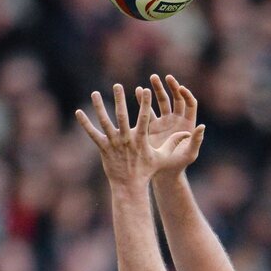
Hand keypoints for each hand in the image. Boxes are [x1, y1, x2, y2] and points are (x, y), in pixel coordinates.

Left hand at [75, 84, 203, 188]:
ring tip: (95, 93)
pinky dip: (85, 123)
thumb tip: (190, 133)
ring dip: (99, 106)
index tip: (145, 89)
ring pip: (105, 121)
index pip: (143, 117)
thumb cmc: (146, 171)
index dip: (144, 103)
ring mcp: (113, 143)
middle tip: (118, 84)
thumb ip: (173, 143)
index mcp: (140, 139)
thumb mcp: (161, 158)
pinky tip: (79, 112)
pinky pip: (92, 134)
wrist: (129, 186)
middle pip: (121, 115)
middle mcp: (126, 139)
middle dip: (120, 98)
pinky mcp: (103, 148)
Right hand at [139, 74, 199, 173]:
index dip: (186, 95)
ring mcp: (164, 121)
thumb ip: (196, 140)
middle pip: (176, 98)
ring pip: (162, 101)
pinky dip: (144, 100)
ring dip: (157, 89)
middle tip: (165, 77)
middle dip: (171, 87)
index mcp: (188, 123)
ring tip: (152, 78)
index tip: (180, 88)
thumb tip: (202, 126)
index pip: (190, 104)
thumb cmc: (180, 165)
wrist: (164, 172)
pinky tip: (139, 91)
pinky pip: (148, 109)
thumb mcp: (190, 154)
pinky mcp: (152, 125)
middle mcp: (177, 119)